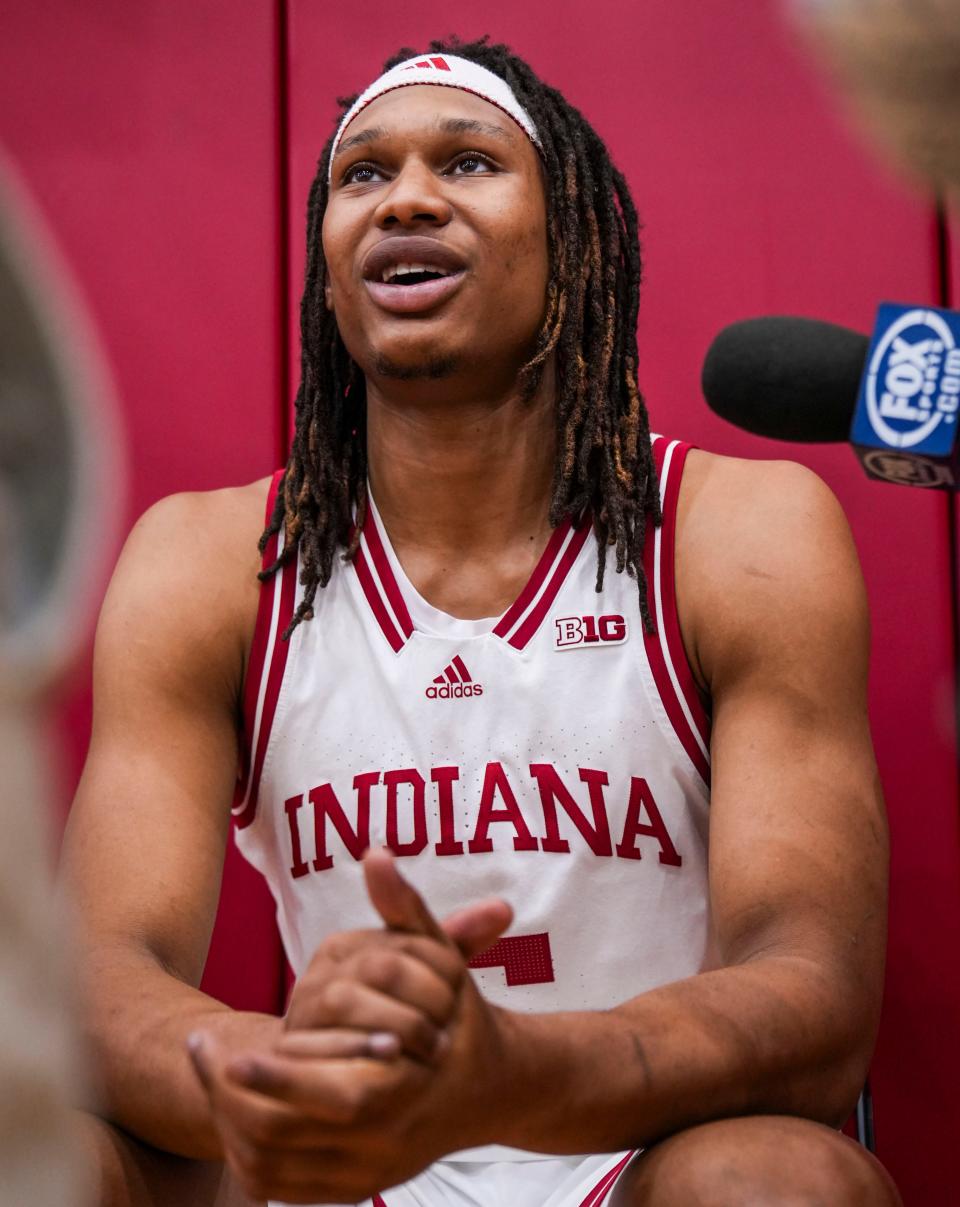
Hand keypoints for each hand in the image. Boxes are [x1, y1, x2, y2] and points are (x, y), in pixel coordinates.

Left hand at [188, 852, 513, 1202]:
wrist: (493, 1089)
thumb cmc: (461, 1017)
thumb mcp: (439, 961)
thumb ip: (405, 909)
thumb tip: (375, 853)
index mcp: (402, 1091)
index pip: (322, 1096)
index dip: (270, 1075)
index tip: (223, 1046)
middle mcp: (383, 1143)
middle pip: (285, 1137)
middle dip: (230, 1098)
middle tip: (198, 1051)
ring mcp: (367, 1172)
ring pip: (276, 1167)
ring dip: (230, 1125)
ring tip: (206, 1074)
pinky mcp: (355, 1189)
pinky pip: (285, 1188)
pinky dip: (251, 1158)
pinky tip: (231, 1113)